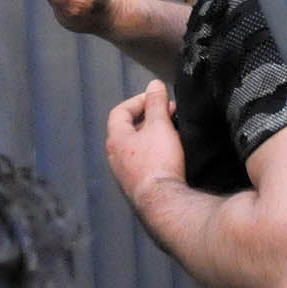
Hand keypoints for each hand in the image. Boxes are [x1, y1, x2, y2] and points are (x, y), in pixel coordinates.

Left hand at [105, 81, 188, 232]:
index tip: (158, 98)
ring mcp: (123, 175)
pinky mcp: (136, 188)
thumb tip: (154, 85)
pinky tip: (170, 157)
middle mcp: (114, 157)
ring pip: (134, 149)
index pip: (120, 112)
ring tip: (171, 133)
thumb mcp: (160, 125)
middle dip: (148, 118)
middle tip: (169, 114)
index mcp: (116, 140)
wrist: (162, 203)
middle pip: (127, 130)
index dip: (138, 101)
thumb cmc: (159, 161)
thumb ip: (156, 104)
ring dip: (151, 137)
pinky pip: (141, 164)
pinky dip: (153, 154)